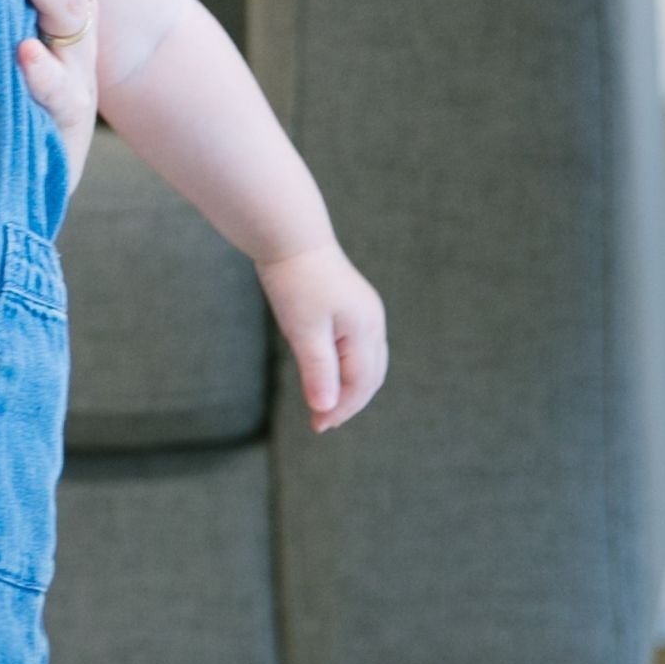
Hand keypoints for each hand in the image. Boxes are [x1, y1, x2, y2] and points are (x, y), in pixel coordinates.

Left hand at [260, 242, 387, 430]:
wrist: (291, 238)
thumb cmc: (295, 282)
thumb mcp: (303, 331)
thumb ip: (318, 370)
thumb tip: (326, 407)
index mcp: (365, 329)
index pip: (361, 384)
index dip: (341, 408)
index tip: (318, 425)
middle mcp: (373, 322)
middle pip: (370, 376)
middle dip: (348, 402)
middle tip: (322, 421)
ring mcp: (366, 313)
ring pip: (367, 362)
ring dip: (349, 386)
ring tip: (325, 405)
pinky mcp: (354, 306)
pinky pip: (357, 347)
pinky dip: (346, 367)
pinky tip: (327, 373)